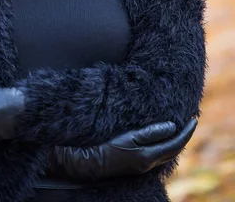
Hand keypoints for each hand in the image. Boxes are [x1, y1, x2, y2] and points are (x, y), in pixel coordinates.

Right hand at [49, 118, 197, 180]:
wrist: (93, 162)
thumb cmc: (109, 146)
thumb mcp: (130, 136)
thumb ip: (151, 132)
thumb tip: (172, 127)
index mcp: (149, 156)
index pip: (176, 144)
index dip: (186, 131)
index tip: (193, 119)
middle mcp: (150, 164)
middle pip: (174, 150)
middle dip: (184, 136)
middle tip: (191, 122)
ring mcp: (144, 166)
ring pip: (167, 154)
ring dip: (176, 141)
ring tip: (181, 128)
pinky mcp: (138, 165)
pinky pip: (159, 155)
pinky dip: (166, 146)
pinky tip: (164, 139)